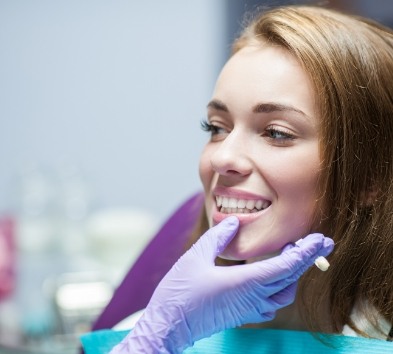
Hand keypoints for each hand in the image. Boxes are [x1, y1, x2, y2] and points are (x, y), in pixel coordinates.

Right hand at [110, 216, 333, 353]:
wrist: (169, 325)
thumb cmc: (179, 292)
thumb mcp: (196, 256)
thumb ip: (218, 237)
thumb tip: (234, 222)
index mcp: (244, 282)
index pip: (285, 266)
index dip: (305, 252)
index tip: (320, 239)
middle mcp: (252, 297)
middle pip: (290, 278)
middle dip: (308, 259)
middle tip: (320, 242)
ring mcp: (248, 309)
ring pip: (284, 294)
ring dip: (294, 274)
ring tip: (294, 255)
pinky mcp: (242, 314)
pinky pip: (271, 303)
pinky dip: (280, 288)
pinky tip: (273, 278)